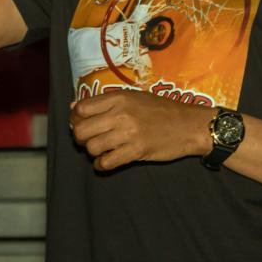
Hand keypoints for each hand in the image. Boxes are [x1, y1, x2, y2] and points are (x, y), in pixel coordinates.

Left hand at [70, 90, 214, 170]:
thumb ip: (104, 101)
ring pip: (92, 148)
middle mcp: (120, 114)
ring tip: (101, 150)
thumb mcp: (133, 97)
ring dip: (93, 152)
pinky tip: (108, 161)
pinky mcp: (136, 151)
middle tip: (89, 139)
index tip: (82, 123)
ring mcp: (128, 133)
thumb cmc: (160, 110)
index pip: (81, 108)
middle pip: (81, 130)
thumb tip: (73, 108)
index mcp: (118, 97)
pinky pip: (107, 162)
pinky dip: (102, 165)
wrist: (188, 125)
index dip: (76, 118)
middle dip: (81, 138)